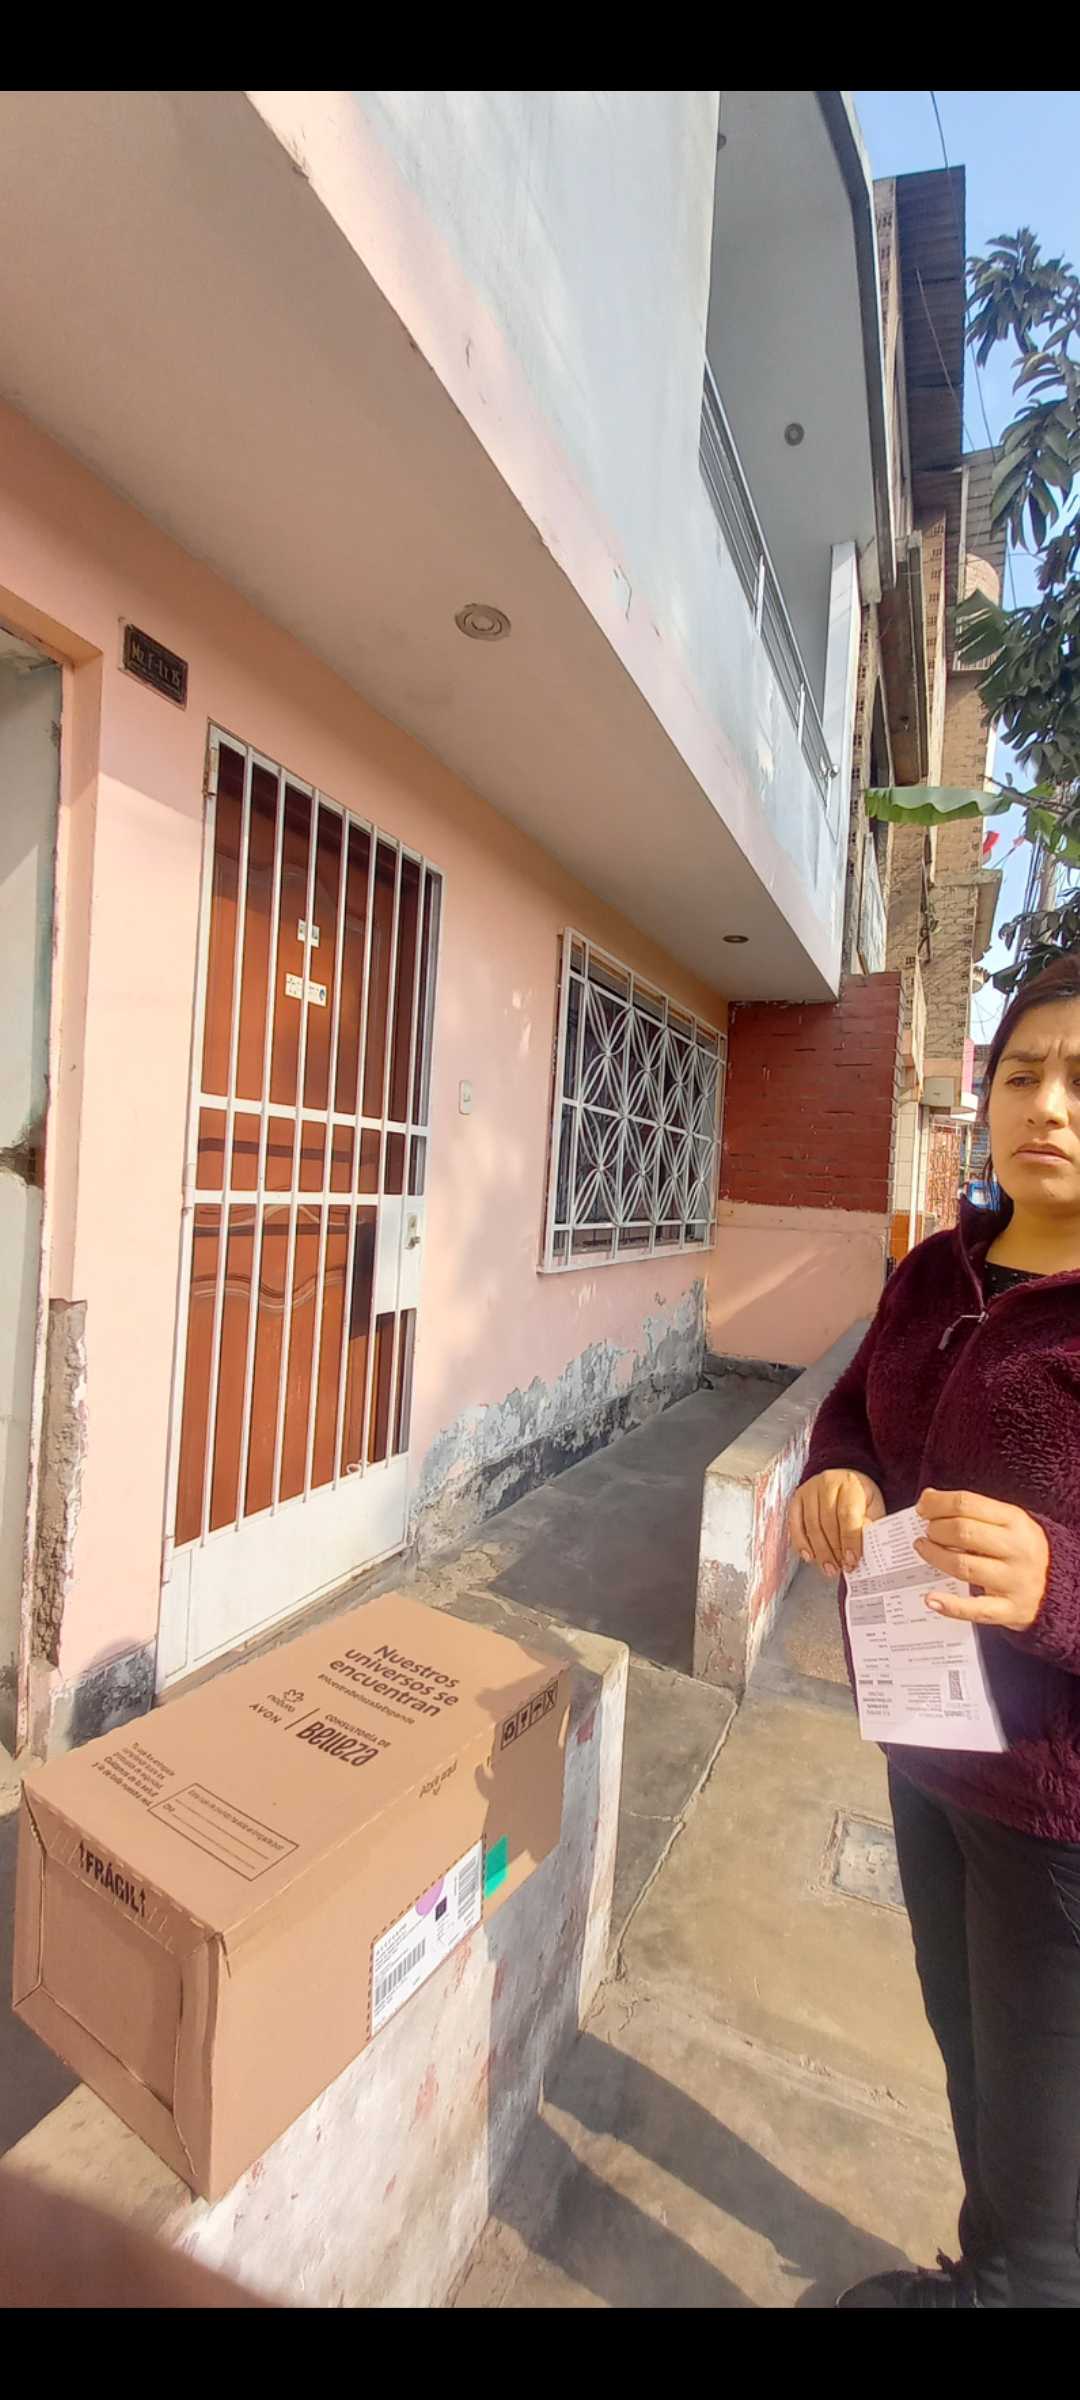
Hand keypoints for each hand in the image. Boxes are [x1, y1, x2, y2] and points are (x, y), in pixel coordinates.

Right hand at [789, 1470, 885, 1575]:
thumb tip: (865, 1550)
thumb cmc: (861, 1498)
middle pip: (827, 1522)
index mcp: (850, 1483)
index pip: (847, 1514)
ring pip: (811, 1526)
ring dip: (820, 1551)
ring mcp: (809, 1489)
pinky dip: (801, 1543)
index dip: (849, 1540)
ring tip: (829, 1568)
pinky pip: (795, 1524)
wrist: (845, 1481)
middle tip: (841, 1568)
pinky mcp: (797, 1498)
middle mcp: (827, 1482)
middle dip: (834, 1550)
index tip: (851, 1561)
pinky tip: (810, 1557)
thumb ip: (870, 1526)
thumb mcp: (873, 1508)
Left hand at [914, 1489, 1049, 1632]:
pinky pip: (975, 1609)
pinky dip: (950, 1605)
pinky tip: (930, 1599)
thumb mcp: (1009, 1522)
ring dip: (935, 1556)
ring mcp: (1014, 1581)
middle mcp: (1017, 1550)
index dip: (937, 1504)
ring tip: (924, 1549)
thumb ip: (972, 1509)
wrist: (1061, 1585)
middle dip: (935, 1529)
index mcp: (1015, 1521)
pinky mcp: (1009, 1609)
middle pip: (963, 1532)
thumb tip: (928, 1498)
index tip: (923, 1508)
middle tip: (928, 1532)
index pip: (968, 1504)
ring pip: (963, 1566)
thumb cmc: (1024, 1549)